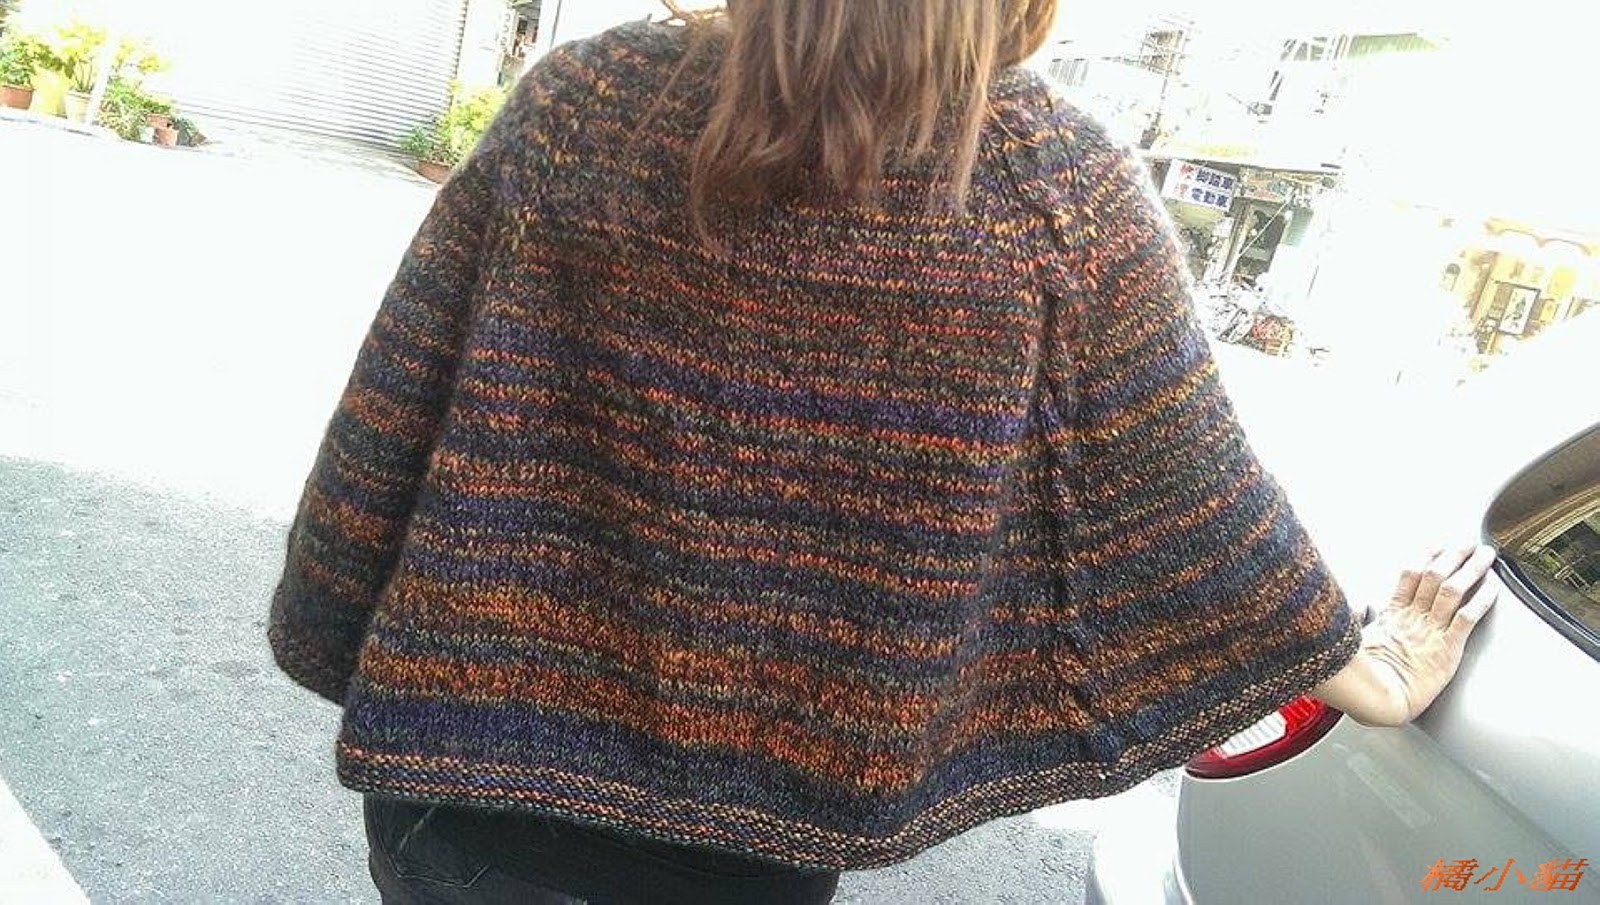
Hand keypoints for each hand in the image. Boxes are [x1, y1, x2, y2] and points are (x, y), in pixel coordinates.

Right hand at [1354, 544, 1502, 725]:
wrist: (1377, 699)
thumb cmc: (1365, 679)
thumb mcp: (1356, 644)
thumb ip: (1362, 623)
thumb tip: (1357, 609)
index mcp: (1392, 616)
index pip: (1409, 576)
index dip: (1425, 557)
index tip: (1437, 547)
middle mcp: (1413, 618)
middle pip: (1433, 575)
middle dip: (1452, 555)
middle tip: (1467, 543)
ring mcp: (1430, 631)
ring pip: (1452, 589)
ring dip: (1470, 568)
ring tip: (1484, 555)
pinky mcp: (1447, 647)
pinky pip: (1467, 617)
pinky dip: (1481, 598)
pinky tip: (1492, 586)